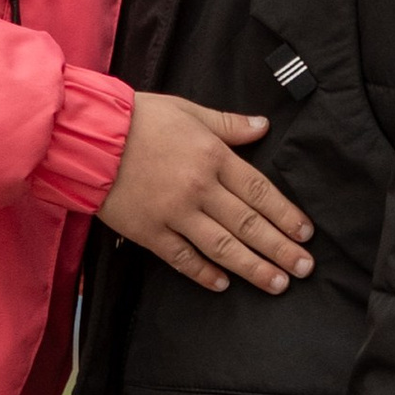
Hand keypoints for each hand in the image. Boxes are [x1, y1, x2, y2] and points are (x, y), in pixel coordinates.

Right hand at [96, 94, 314, 294]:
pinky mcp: (149, 231)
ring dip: (253, 267)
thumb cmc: (138, 119)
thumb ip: (228, 124)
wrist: (88, 136)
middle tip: (304, 268)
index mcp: (213, 156)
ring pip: (222, 246)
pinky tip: (224, 284)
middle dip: (280, 248)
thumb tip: (263, 126)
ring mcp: (174, 213)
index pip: (259, 191)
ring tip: (277, 283)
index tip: (305, 233)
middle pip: (248, 224)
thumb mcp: (188, 110)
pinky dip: (204, 273)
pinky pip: (182, 258)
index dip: (286, 214)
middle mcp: (199, 188)